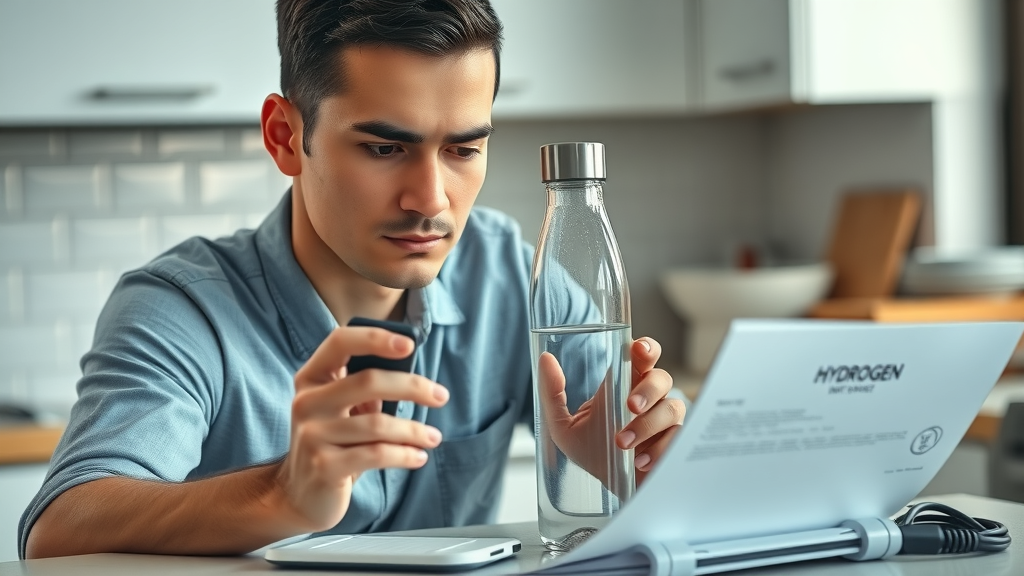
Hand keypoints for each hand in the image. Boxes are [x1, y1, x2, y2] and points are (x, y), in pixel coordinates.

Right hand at [274, 326, 448, 531]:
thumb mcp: (344, 410)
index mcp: (311, 378)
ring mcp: (312, 435)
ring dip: (414, 430)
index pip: (340, 342)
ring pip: (378, 424)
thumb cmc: (334, 443)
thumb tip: (413, 380)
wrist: (301, 495)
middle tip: (441, 397)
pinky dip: (404, 454)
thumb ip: (368, 389)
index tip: (409, 345)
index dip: (375, 338)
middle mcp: (306, 402)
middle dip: (413, 387)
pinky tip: (418, 456)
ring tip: (433, 437)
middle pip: (369, 381)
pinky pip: (376, 454)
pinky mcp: (324, 467)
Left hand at [537, 337, 682, 488]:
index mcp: (624, 386)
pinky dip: (660, 450)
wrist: (608, 490)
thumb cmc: (591, 452)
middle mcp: (649, 399)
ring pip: (672, 408)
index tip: (639, 350)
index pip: (642, 357)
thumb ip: (552, 393)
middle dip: (648, 390)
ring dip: (648, 425)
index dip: (646, 348)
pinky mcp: (675, 445)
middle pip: (661, 378)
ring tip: (623, 443)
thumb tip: (546, 359)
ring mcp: (665, 421)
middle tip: (631, 406)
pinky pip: (678, 439)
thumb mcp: (563, 426)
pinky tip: (641, 461)